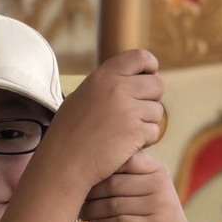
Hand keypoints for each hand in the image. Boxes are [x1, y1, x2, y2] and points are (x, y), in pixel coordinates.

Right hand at [45, 50, 164, 191]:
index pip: (141, 57)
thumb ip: (105, 85)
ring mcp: (128, 110)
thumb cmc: (68, 135)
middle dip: (152, 100)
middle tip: (138, 113)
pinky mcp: (136, 132)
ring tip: (127, 133)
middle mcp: (118, 88)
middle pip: (157, 85)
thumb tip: (129, 79)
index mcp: (104, 76)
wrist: (64, 164)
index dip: (150, 67)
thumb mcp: (81, 97)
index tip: (149, 78)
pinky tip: (126, 146)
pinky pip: (154, 132)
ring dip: (147, 124)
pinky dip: (145, 141)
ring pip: (157, 111)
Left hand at [79, 152, 191, 221]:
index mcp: (158, 170)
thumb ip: (134, 175)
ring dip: (91, 211)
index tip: (84, 177)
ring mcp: (158, 206)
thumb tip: (94, 162)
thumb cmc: (158, 217)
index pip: (124, 160)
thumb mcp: (153, 190)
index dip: (100, 168)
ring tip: (81, 215)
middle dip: (90, 194)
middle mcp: (160, 185)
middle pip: (114, 184)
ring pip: (114, 204)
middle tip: (77, 200)